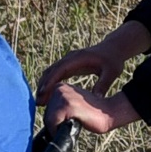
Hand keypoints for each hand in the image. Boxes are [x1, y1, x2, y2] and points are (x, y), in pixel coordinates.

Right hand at [35, 21, 150, 102]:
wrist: (113, 49)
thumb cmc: (113, 60)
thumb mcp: (112, 72)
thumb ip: (104, 84)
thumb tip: (96, 98)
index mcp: (79, 58)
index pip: (60, 69)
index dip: (50, 80)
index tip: (43, 92)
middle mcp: (70, 58)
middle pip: (52, 70)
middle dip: (43, 85)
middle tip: (38, 102)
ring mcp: (68, 60)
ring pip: (51, 72)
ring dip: (44, 85)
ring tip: (40, 102)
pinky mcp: (69, 65)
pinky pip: (55, 74)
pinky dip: (49, 83)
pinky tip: (47, 96)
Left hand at [43, 82, 141, 134]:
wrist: (109, 113)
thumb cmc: (91, 114)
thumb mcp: (71, 105)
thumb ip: (58, 107)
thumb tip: (44, 117)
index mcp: (59, 86)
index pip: (46, 110)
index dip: (56, 121)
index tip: (71, 118)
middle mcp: (59, 88)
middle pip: (46, 115)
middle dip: (57, 125)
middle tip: (75, 121)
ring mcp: (63, 96)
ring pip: (49, 120)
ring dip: (60, 128)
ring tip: (76, 121)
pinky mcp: (67, 105)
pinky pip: (53, 124)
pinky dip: (60, 131)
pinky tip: (74, 125)